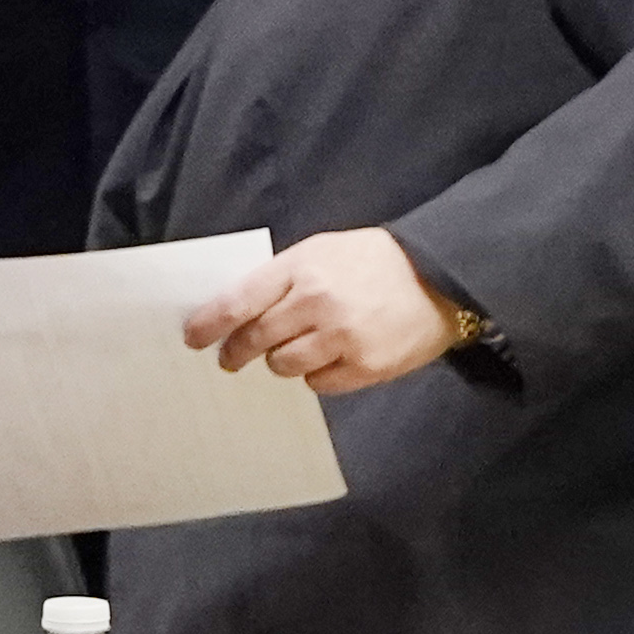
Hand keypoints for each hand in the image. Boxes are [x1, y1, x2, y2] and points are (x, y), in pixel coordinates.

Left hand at [182, 227, 458, 396]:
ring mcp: (343, 338)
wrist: (441, 277)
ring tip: (293, 349)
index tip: (192, 338)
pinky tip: (328, 357)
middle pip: (255, 339)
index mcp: (301, 269)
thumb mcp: (321, 251)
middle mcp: (318, 304)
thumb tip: (234, 309)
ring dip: (280, 361)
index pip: (237, 303)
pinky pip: (318, 383)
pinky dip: (316, 374)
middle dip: (235, 352)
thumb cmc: (372, 262)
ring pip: (283, 365)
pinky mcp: (367, 366)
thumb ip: (279, 278)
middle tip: (230, 358)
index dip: (208, 325)